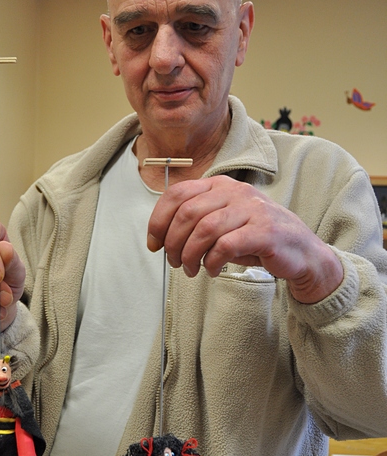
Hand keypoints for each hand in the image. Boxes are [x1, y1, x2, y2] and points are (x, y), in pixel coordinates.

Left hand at [147, 175, 343, 303]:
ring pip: (204, 229)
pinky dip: (212, 261)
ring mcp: (252, 209)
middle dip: (173, 242)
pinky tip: (212, 270)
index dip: (158, 220)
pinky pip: (226, 246)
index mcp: (220, 185)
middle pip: (187, 213)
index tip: (153, 244)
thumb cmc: (256, 238)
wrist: (301, 252)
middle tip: (175, 262)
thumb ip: (197, 219)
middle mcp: (235, 191)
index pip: (177, 194)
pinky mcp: (264, 231)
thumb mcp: (224, 221)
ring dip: (190, 254)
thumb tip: (161, 236)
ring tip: (191, 269)